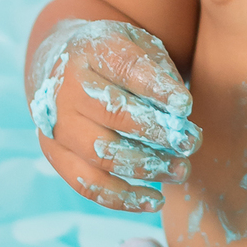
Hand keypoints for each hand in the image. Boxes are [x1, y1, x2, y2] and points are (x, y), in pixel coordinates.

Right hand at [28, 19, 199, 212]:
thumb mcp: (138, 46)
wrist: (63, 64)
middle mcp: (66, 88)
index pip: (126, 69)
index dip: (157, 89)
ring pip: (101, 154)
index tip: (186, 106)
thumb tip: (181, 111)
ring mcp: (58, 124)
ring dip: (146, 167)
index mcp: (90, 51)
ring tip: (181, 170)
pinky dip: (122, 198)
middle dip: (158, 132)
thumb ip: (160, 73)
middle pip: (113, 115)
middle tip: (192, 142)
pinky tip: (155, 200)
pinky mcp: (55, 154)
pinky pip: (87, 184)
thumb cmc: (115, 59)